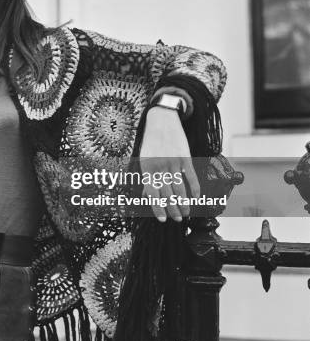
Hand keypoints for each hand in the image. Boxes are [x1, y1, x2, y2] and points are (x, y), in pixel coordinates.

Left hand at [139, 106, 199, 221]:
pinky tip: (196, 199)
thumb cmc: (151, 142)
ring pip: (179, 188)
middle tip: (178, 220)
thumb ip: (146, 176)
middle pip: (167, 194)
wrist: (161, 120)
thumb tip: (147, 197)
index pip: (152, 193)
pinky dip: (195, 189)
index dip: (158, 208)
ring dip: (184, 204)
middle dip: (173, 209)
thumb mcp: (143, 158)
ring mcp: (173, 162)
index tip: (163, 220)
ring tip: (186, 213)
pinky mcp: (185, 157)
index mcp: (146, 168)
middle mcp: (159, 166)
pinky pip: (191, 177)